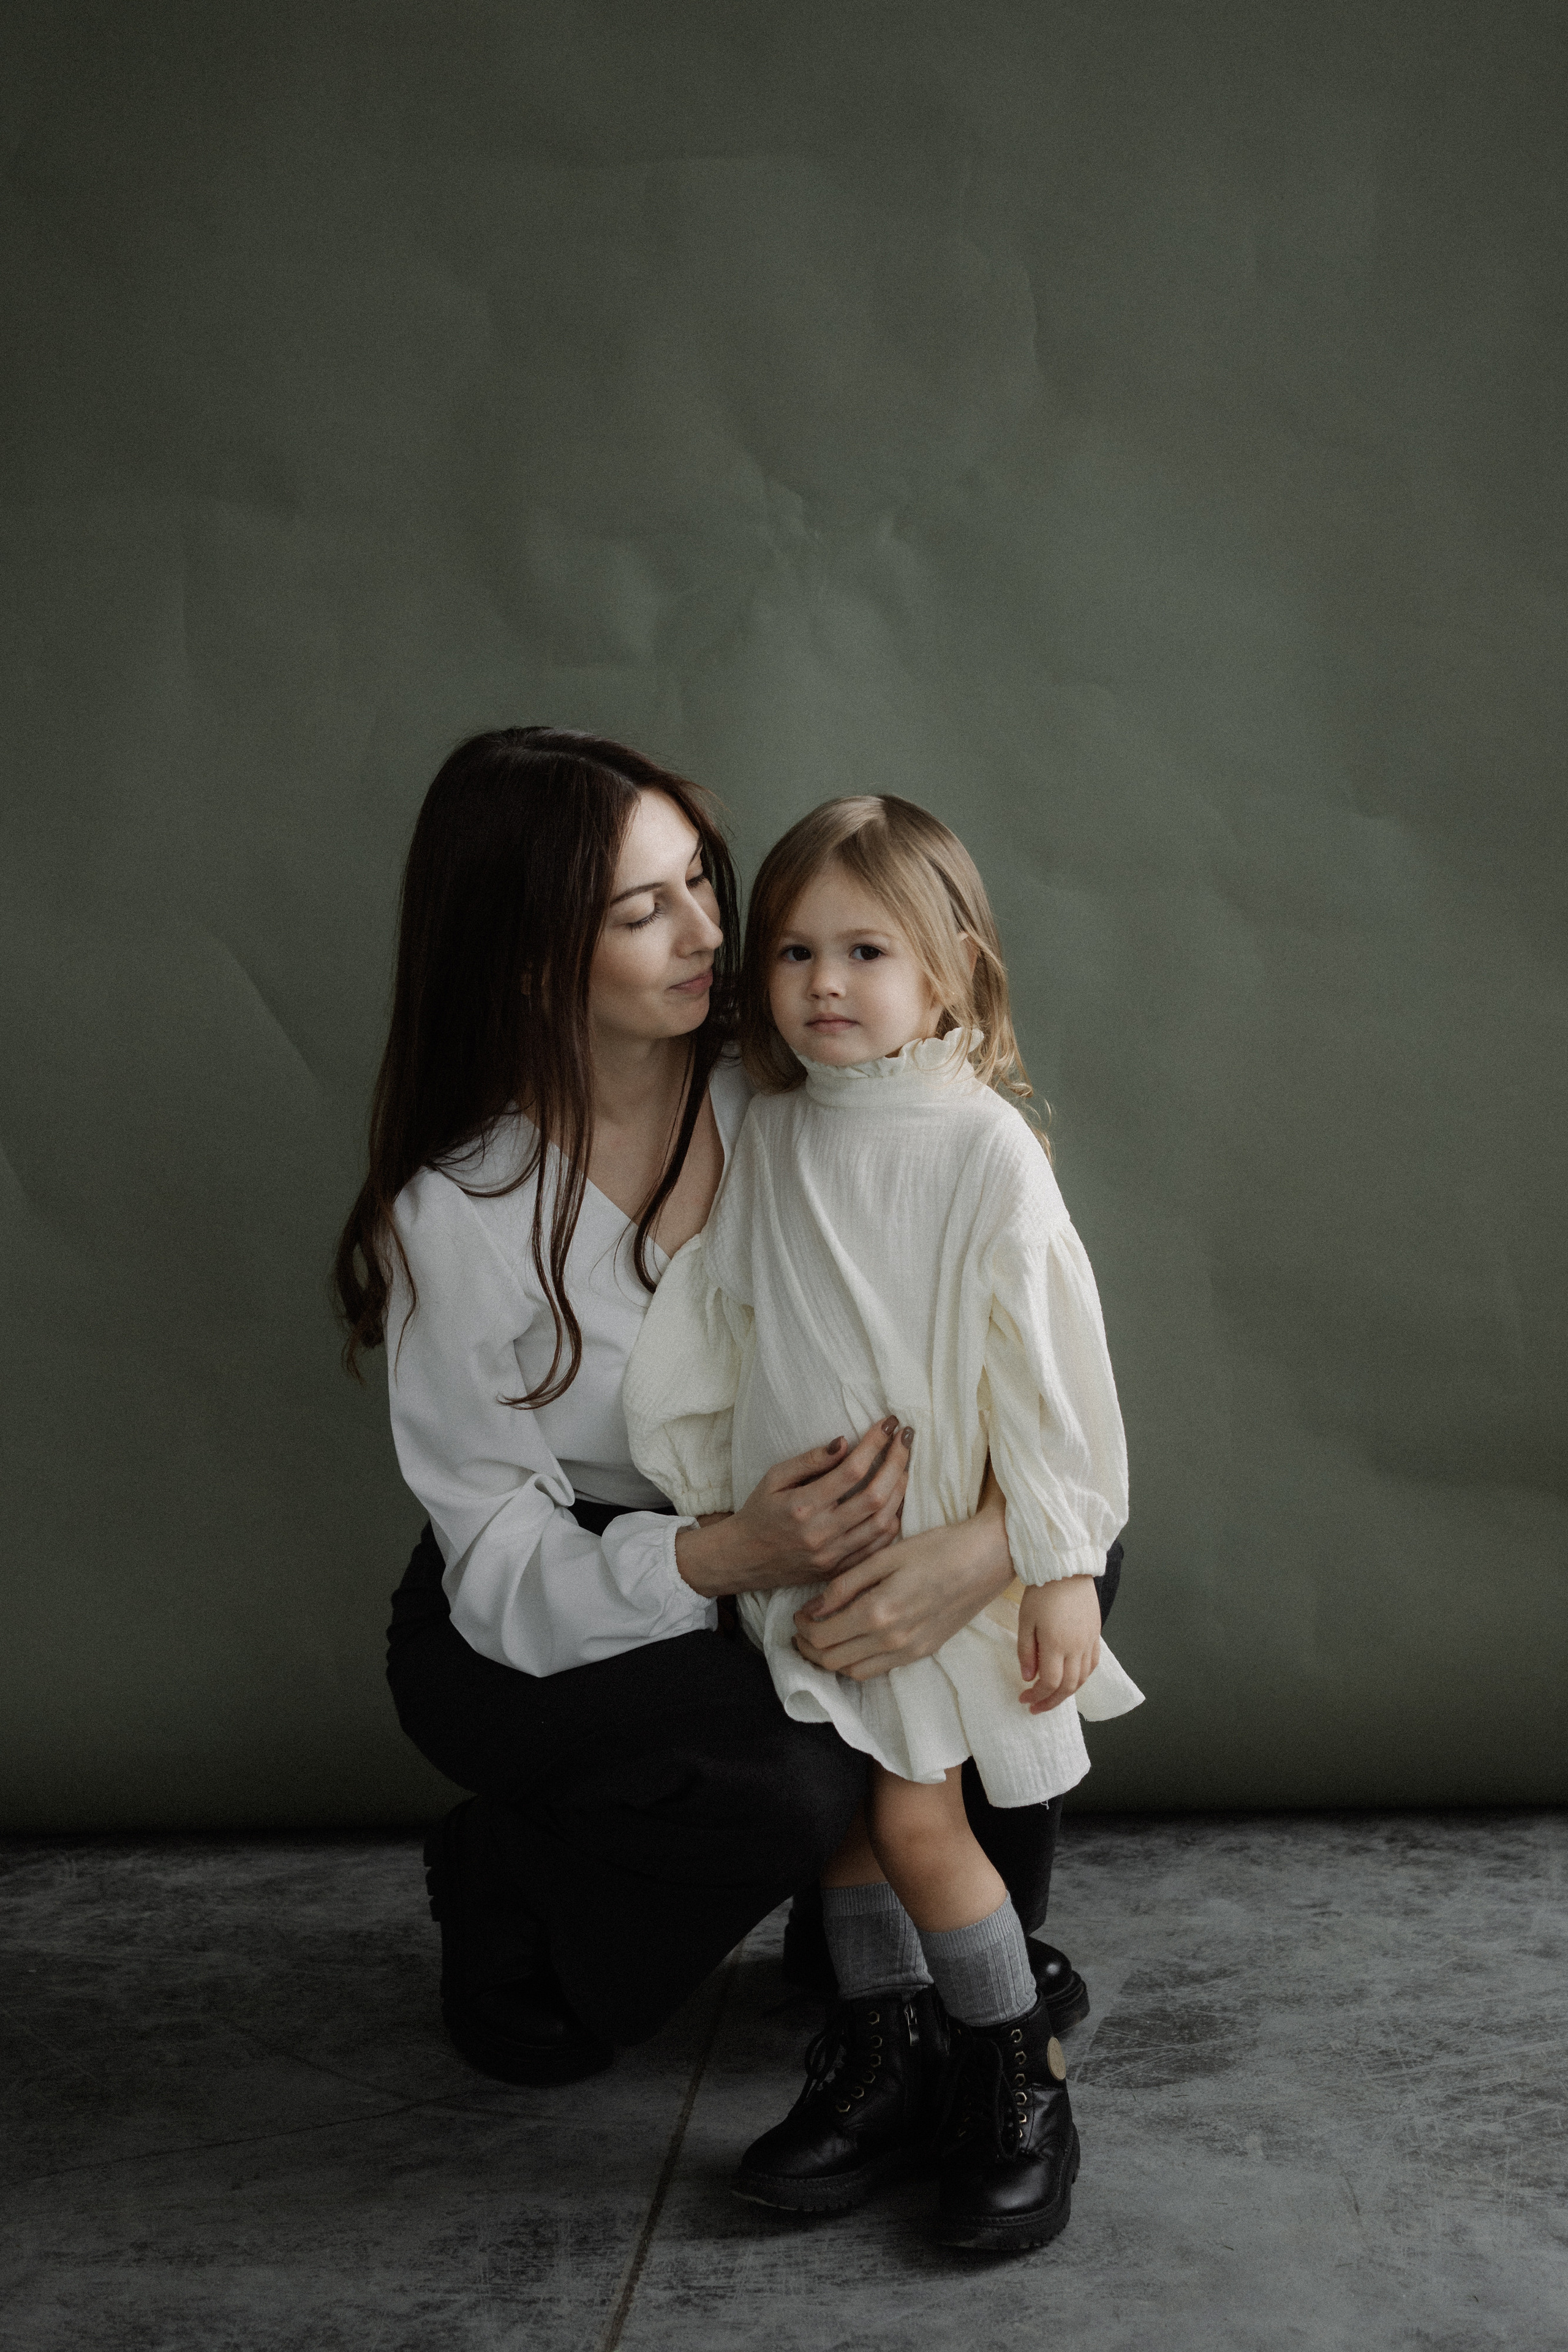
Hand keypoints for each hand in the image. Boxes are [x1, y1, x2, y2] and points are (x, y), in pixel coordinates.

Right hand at [674, 1418, 910, 1600]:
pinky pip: (879, 1547)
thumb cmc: (759, 1512)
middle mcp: (821, 1534)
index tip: (888, 1423)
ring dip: (901, 1491)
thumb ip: (810, 1460)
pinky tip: (895, 1500)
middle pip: (876, 1497)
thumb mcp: (774, 1478)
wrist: (742, 1559)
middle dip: (897, 1462)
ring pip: (883, 1524)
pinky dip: (893, 1521)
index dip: (875, 1444)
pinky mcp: (839, 1570)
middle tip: (905, 1439)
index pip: (852, 1471)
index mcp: (802, 1507)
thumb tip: (845, 1442)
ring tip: (904, 1466)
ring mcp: (833, 1556)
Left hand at [790, 1482, 1014, 1680]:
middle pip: (833, 1662)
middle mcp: (892, 1640)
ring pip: (855, 1673)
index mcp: (878, 1612)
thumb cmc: (938, 1547)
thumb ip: (845, 1584)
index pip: (822, 1638)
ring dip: (832, 1661)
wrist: (989, 1558)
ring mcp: (911, 1651)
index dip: (801, 1630)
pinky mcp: (924, 1652)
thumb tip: (812, 1609)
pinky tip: (854, 1643)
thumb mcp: (885, 1556)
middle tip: (801, 1631)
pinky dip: (858, 1663)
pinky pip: (880, 1670)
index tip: (796, 1616)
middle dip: (809, 1650)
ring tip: (823, 1640)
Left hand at [1017, 1576, 1100, 1713]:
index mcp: (1057, 1645)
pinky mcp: (1096, 1635)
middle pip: (1068, 1687)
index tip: (1023, 1699)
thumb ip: (1026, 1651)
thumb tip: (1028, 1678)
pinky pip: (1092, 1664)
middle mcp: (1077, 1647)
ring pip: (1082, 1679)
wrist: (1067, 1569)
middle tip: (1036, 1706)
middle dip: (1051, 1701)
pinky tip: (1071, 1678)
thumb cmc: (1042, 1592)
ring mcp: (1089, 1642)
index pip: (1050, 1683)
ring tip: (1051, 1696)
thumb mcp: (1026, 1620)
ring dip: (1067, 1693)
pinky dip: (1082, 1677)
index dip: (1037, 1696)